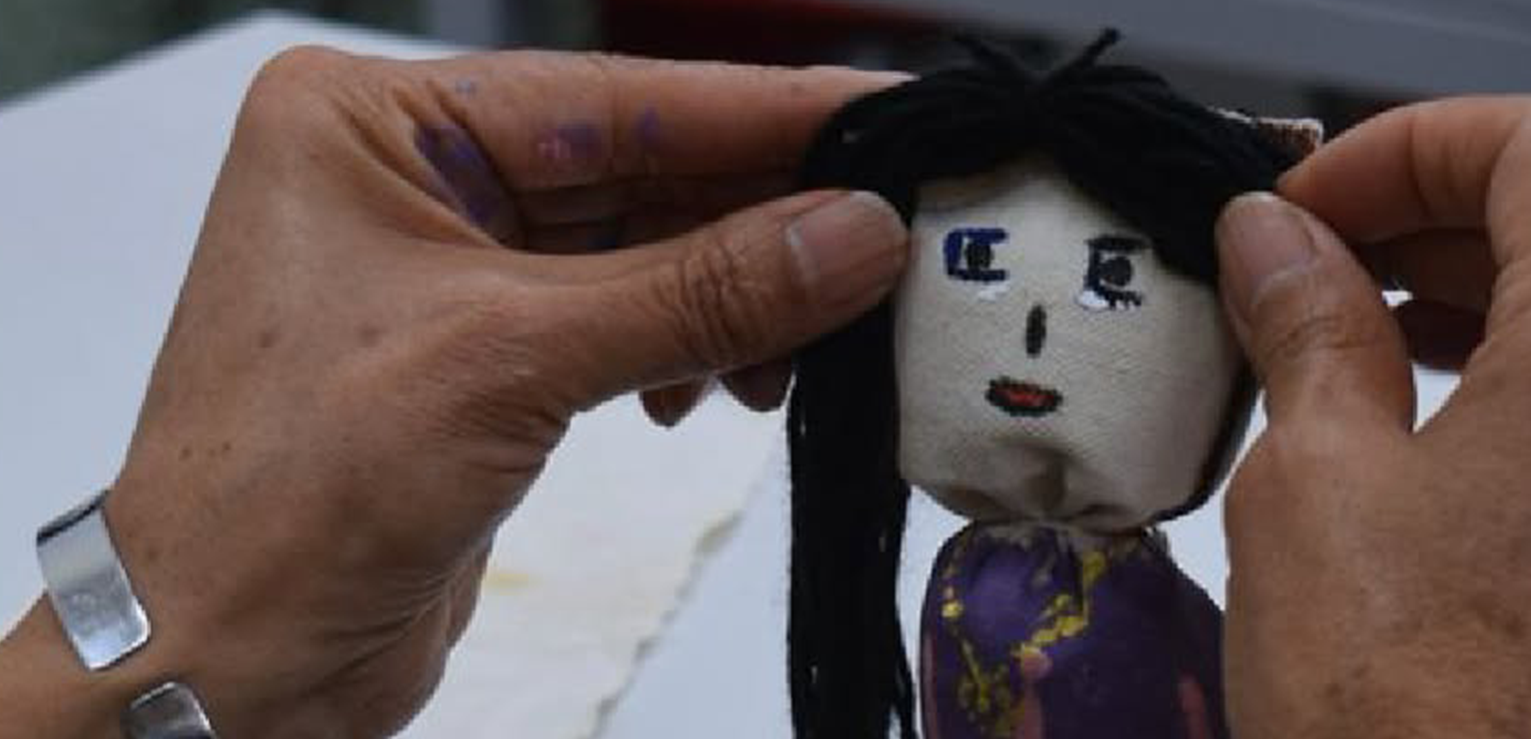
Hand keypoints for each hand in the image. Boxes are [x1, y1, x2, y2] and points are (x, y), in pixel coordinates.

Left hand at [0, 49, 905, 736]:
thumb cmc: (292, 496)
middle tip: (888, 245)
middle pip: (642, 166)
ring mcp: (450, 261)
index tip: (890, 121)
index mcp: (376, 121)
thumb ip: (701, 290)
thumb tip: (856, 232)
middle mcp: (409, 170)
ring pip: (646, 244)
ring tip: (804, 351)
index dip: (772, 115)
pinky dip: (692, 345)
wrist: (224, 662)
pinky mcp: (485, 347)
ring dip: (737, 296)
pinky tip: (722, 389)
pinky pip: (627, 312)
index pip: (620, 98)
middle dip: (765, 220)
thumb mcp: (515, 362)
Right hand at [1213, 97, 1530, 737]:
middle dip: (1450, 224)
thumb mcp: (1312, 480)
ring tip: (1386, 343)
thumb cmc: (1399, 714)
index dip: (1408, 150)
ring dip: (1513, 305)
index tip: (1315, 207)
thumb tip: (1278, 243)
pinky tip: (1460, 447)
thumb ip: (1309, 326)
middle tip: (1332, 264)